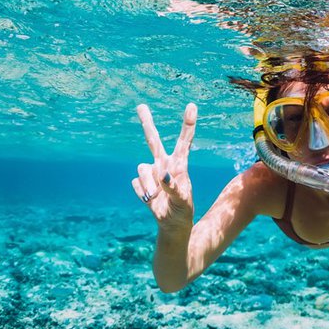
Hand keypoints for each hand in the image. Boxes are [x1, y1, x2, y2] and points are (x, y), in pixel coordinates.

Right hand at [132, 103, 197, 229]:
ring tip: (156, 197)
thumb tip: (162, 175)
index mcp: (180, 164)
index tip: (192, 106)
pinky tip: (150, 199)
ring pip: (142, 169)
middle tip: (140, 106)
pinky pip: (136, 183)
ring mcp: (151, 173)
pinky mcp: (141, 182)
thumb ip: (174, 188)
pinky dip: (142, 193)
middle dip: (146, 123)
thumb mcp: (182, 201)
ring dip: (148, 186)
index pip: (184, 141)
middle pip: (153, 141)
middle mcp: (164, 164)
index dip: (188, 124)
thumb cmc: (182, 209)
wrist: (172, 222)